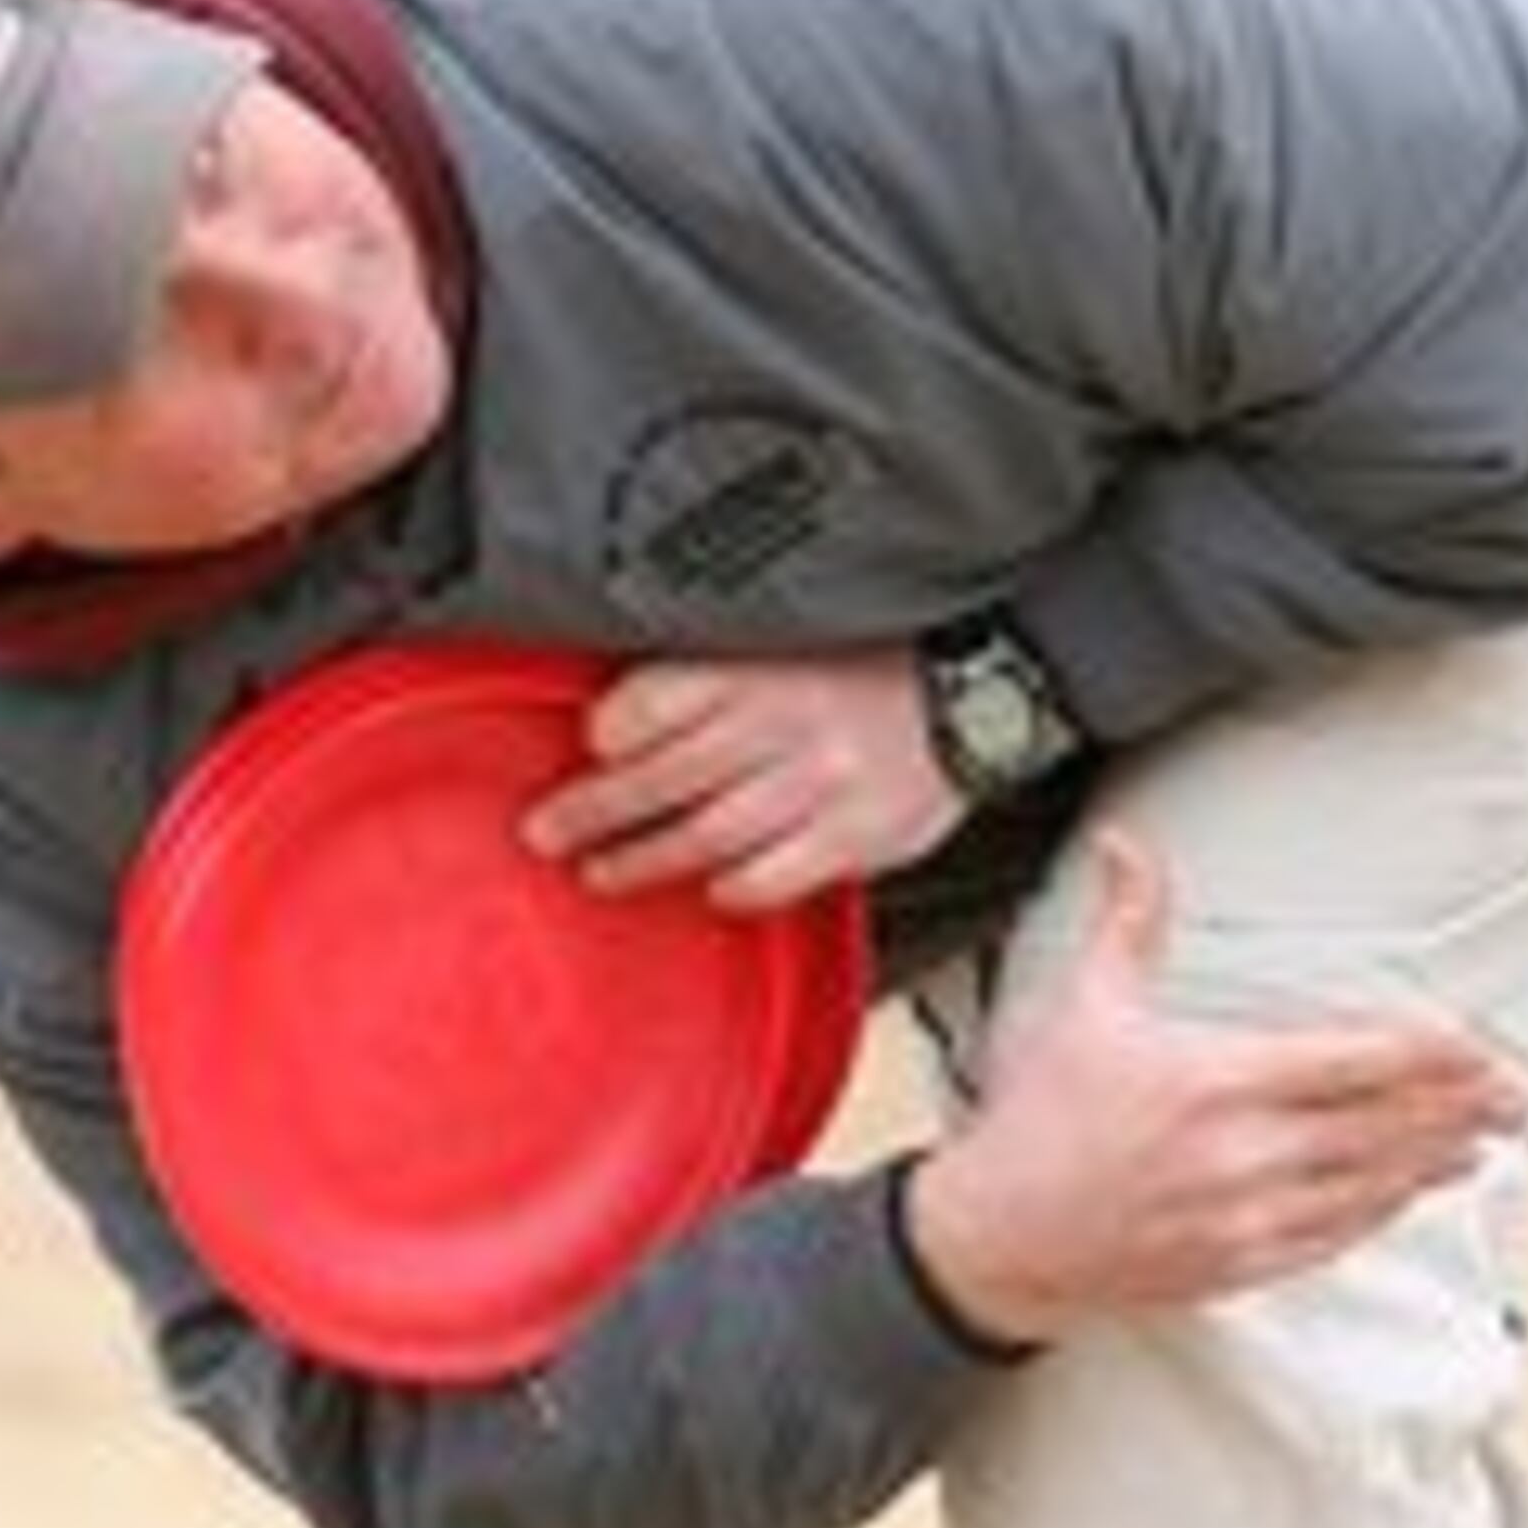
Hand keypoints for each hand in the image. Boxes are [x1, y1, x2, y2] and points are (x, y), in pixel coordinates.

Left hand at [521, 650, 962, 912]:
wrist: (981, 688)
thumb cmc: (870, 665)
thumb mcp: (792, 638)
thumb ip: (715, 672)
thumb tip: (621, 713)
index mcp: (764, 662)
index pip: (663, 697)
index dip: (615, 726)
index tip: (589, 744)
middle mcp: (788, 720)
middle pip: (667, 775)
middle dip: (596, 810)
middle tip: (546, 831)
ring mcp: (825, 782)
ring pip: (709, 834)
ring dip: (644, 859)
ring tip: (599, 872)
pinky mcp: (860, 834)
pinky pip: (775, 876)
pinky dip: (732, 887)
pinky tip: (709, 890)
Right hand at [899, 831, 1527, 1348]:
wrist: (997, 1238)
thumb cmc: (1039, 1119)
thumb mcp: (1084, 1007)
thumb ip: (1127, 923)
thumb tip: (1130, 844)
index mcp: (1213, 1079)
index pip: (1350, 1062)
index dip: (1424, 1054)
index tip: (1474, 1045)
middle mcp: (1242, 1153)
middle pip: (1379, 1126)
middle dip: (1457, 1109)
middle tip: (1516, 1094)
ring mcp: (1245, 1217)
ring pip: (1368, 1185)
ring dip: (1435, 1162)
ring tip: (1488, 1141)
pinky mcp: (1238, 1265)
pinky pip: (1333, 1237)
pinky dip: (1383, 1211)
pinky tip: (1413, 1193)